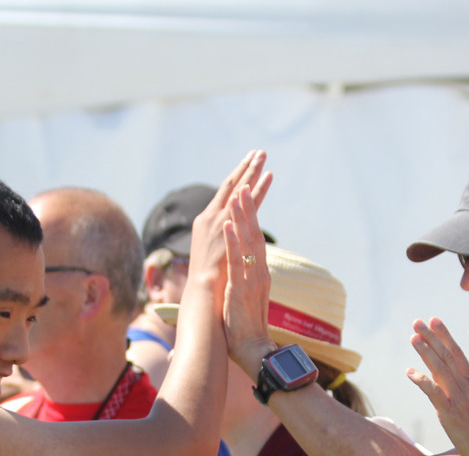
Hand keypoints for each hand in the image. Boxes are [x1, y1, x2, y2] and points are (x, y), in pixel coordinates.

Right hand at [189, 152, 272, 298]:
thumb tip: (226, 239)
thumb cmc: (207, 281)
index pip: (223, 195)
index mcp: (205, 222)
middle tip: (258, 152)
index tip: (245, 165)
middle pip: (231, 186)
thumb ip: (218, 242)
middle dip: (244, 168)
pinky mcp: (228, 226)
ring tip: (263, 155)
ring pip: (239, 190)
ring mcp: (219, 220)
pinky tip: (266, 177)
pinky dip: (257, 189)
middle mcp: (211, 217)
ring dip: (252, 171)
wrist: (203, 291)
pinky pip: (246, 203)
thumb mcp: (212, 256)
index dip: (235, 179)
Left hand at [220, 191, 273, 374]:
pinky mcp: (242, 289)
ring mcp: (252, 280)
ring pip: (248, 242)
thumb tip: (237, 279)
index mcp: (259, 275)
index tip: (246, 199)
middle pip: (255, 235)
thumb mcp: (244, 301)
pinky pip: (237, 261)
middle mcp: (259, 273)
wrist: (254, 351)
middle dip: (249, 209)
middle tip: (245, 184)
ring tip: (238, 193)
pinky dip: (233, 241)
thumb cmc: (245, 330)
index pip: (256, 241)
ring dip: (243, 217)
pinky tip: (229, 224)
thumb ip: (243, 285)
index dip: (252, 219)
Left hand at [406, 317, 468, 455]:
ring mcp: (458, 398)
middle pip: (447, 355)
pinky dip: (421, 380)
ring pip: (440, 369)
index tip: (434, 320)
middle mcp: (466, 385)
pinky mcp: (450, 413)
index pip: (457, 352)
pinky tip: (409, 371)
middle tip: (418, 321)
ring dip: (426, 352)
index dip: (445, 335)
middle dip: (432, 337)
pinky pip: (434, 392)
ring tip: (414, 337)